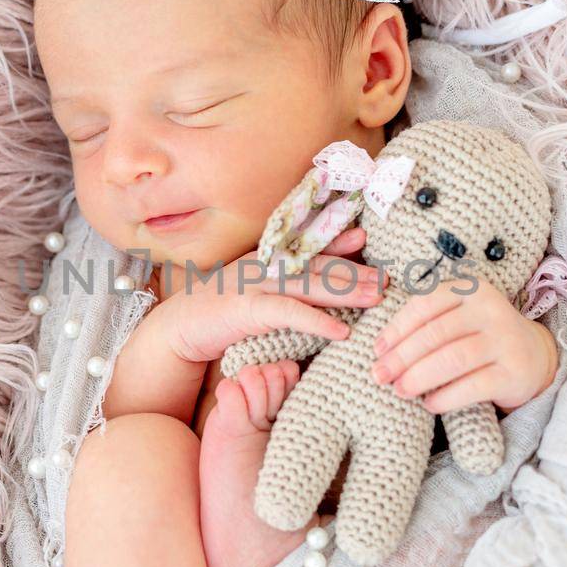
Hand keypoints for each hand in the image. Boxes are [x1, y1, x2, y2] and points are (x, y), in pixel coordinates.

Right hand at [152, 226, 387, 364]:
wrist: (178, 328)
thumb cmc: (218, 313)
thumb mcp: (251, 292)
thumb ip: (281, 285)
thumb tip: (315, 286)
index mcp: (266, 259)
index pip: (306, 246)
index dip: (337, 239)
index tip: (365, 236)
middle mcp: (264, 266)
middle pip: (317, 266)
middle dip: (355, 271)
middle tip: (389, 278)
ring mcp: (256, 285)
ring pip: (309, 285)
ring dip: (346, 291)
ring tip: (377, 298)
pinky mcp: (248, 310)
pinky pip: (289, 313)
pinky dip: (316, 320)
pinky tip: (341, 331)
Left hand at [368, 276, 557, 414]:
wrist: (534, 357)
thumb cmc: (480, 337)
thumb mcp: (458, 318)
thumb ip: (426, 323)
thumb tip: (380, 350)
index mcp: (471, 290)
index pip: (426, 304)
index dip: (397, 328)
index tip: (377, 349)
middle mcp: (491, 310)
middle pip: (436, 333)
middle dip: (402, 356)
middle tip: (380, 375)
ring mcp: (505, 340)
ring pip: (453, 359)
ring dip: (419, 377)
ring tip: (400, 390)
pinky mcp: (513, 372)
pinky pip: (473, 386)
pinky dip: (446, 397)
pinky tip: (430, 404)